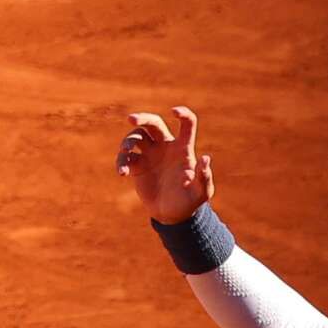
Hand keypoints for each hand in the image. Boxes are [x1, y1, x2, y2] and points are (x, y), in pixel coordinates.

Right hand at [114, 106, 214, 224]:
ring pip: (136, 137)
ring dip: (127, 141)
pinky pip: (125, 158)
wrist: (172, 215)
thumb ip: (204, 177)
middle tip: (131, 119)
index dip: (183, 114)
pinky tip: (123, 173)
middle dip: (142, 118)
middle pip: (153, 123)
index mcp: (183, 148)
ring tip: (125, 151)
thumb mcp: (201, 192)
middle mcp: (165, 147)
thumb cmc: (190, 201)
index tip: (174, 111)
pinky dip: (121, 162)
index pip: (187, 124)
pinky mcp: (137, 166)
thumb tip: (206, 158)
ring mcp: (150, 155)